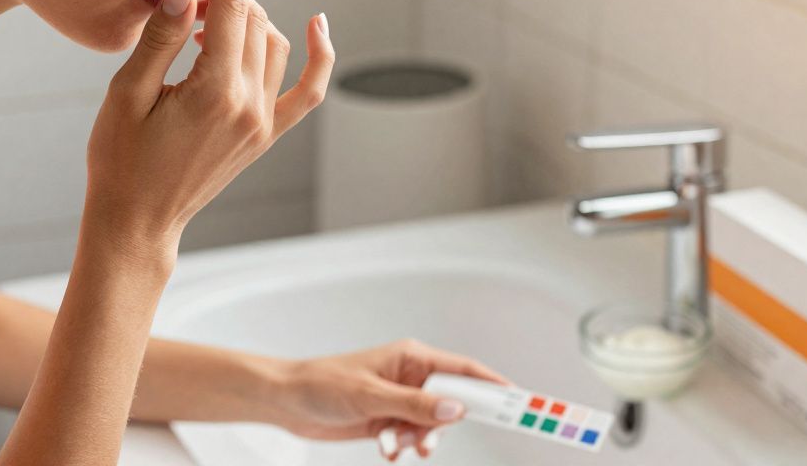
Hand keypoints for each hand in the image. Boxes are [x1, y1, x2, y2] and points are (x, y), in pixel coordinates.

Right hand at [84, 0, 334, 256]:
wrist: (138, 220)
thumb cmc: (120, 160)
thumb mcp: (127, 94)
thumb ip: (162, 39)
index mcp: (214, 93)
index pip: (231, 6)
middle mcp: (249, 107)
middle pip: (253, 19)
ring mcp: (263, 122)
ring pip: (274, 43)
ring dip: (247, 18)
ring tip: (202, 23)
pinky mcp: (266, 134)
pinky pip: (308, 91)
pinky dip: (320, 57)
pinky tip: (320, 25)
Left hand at [272, 339, 511, 460]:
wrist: (286, 402)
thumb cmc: (321, 384)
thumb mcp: (370, 396)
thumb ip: (415, 405)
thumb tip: (456, 410)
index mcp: (413, 357)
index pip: (466, 372)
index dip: (496, 387)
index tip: (521, 404)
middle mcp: (412, 377)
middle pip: (453, 403)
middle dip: (444, 425)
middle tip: (430, 441)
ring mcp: (401, 399)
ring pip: (433, 426)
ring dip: (419, 439)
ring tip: (398, 445)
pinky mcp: (389, 420)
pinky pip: (412, 437)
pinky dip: (403, 446)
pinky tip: (385, 448)